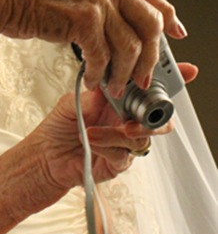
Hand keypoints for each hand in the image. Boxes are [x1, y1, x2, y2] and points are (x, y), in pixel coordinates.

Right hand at [0, 0, 186, 96]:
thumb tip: (112, 24)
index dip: (166, 14)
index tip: (175, 32)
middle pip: (149, 20)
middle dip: (151, 54)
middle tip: (143, 74)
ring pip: (129, 43)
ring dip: (125, 72)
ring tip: (114, 85)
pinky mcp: (83, 17)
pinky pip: (104, 55)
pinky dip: (100, 73)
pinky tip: (92, 80)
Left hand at [17, 79, 186, 212]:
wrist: (45, 155)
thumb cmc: (59, 126)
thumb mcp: (73, 101)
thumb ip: (96, 92)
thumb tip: (114, 81)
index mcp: (122, 101)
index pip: (150, 89)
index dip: (172, 81)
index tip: (188, 71)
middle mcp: (128, 121)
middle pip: (159, 117)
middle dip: (153, 115)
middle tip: (133, 117)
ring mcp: (126, 143)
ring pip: (141, 137)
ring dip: (118, 133)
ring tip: (94, 131)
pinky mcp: (119, 162)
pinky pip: (124, 155)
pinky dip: (106, 146)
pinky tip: (89, 140)